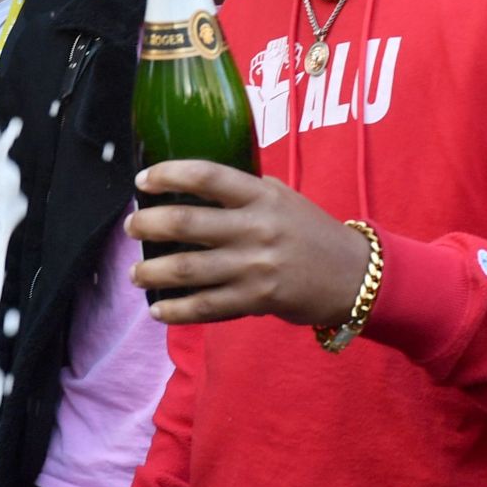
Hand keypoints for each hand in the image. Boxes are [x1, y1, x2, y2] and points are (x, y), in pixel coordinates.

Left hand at [125, 160, 371, 327]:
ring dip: (153, 272)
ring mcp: (256, 266)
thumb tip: (195, 185)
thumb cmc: (312, 233)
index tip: (142, 180)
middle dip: (149, 224)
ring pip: (189, 269)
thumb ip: (245, 192)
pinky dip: (176, 311)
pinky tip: (158, 310)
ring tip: (135, 273)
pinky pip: (206, 307)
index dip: (169, 174)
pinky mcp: (257, 300)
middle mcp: (257, 228)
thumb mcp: (284, 199)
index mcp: (262, 196)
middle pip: (187, 222)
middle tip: (131, 227)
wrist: (354, 276)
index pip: (208, 176)